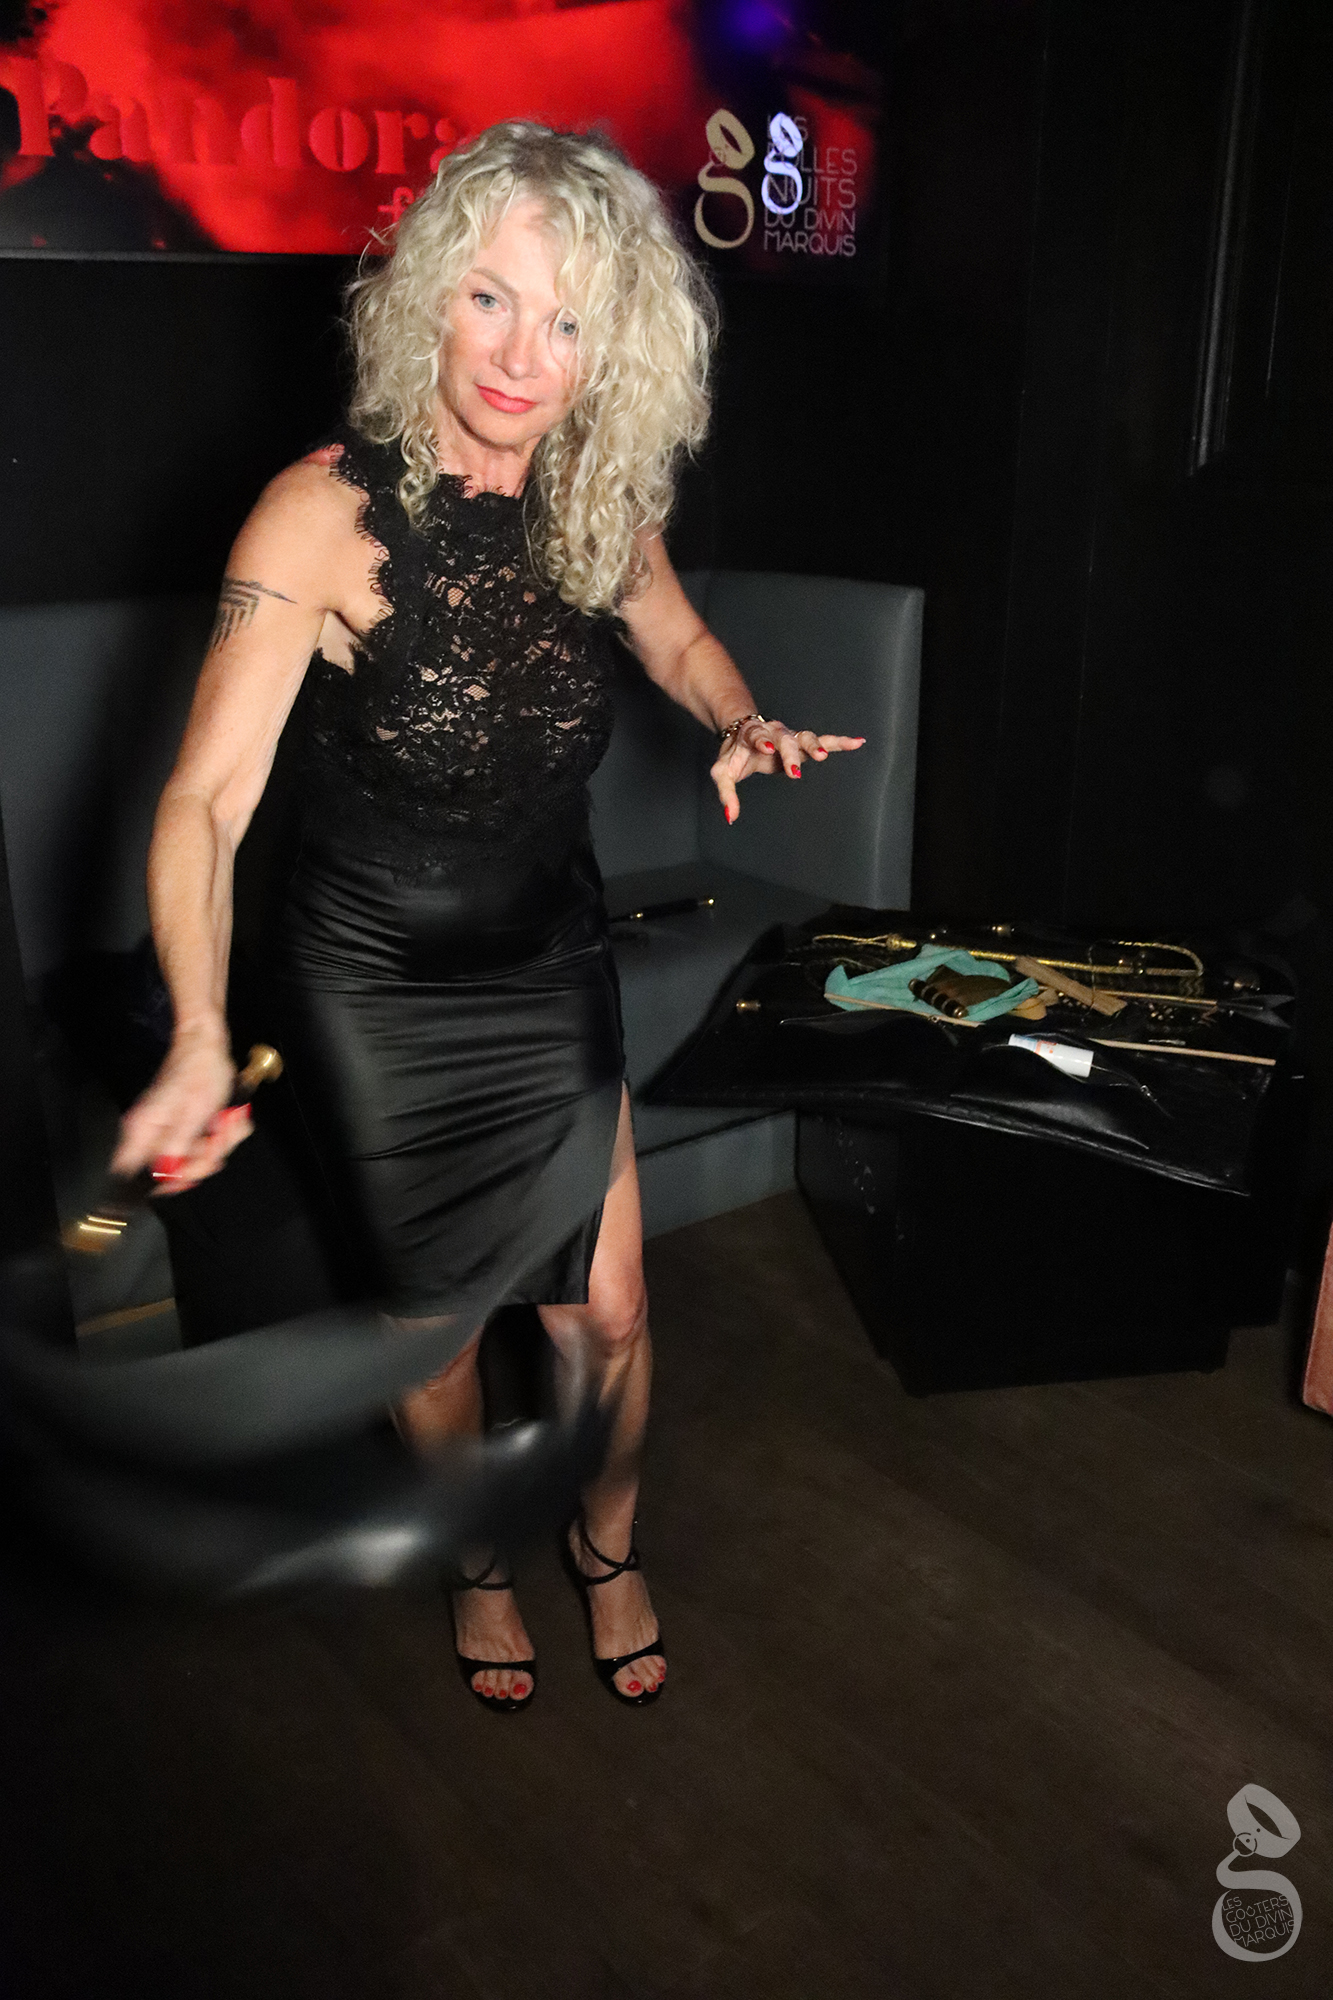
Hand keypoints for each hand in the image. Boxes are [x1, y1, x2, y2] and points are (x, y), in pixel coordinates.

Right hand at [110, 1025, 250, 1193]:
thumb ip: (177, 1147)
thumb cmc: (199, 1072)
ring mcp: (166, 1132)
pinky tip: (225, 1123)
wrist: (208, 1047)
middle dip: (201, 1162)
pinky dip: (218, 1139)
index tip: (187, 1176)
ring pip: (190, 1160)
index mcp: (143, 1131)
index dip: (163, 1183)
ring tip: (224, 1125)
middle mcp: (149, 1134)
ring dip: (216, 1147)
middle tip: (216, 1143)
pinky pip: (200, 1147)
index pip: (134, 1175)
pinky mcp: (181, 1128)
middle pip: (169, 1173)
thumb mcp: (193, 1113)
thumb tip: (165, 1175)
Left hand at [709, 717, 865, 824]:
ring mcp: (790, 736)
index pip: (758, 735)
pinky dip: (840, 742)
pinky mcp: (802, 743)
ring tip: (822, 756)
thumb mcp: (723, 772)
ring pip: (806, 737)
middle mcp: (774, 732)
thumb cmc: (734, 754)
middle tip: (795, 770)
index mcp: (752, 734)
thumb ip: (726, 793)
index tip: (768, 747)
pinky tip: (857, 743)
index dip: (763, 740)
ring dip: (815, 745)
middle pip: (786, 739)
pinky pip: (824, 740)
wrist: (742, 733)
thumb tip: (731, 817)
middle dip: (791, 753)